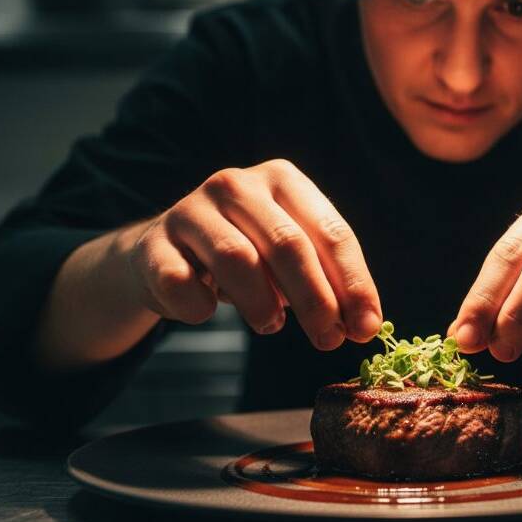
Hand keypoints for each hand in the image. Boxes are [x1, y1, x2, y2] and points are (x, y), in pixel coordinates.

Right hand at [126, 159, 380, 349]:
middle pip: (288, 244)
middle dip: (316, 300)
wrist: (164, 256)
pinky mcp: (153, 243)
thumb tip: (362, 323)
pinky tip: (207, 311)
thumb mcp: (290, 259)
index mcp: (283, 180)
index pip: (332, 232)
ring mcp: (191, 210)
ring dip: (262, 304)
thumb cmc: (246, 258)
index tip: (367, 327)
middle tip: (329, 341)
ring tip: (270, 325)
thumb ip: (327, 283)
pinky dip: (199, 308)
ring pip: (237, 259)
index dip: (354, 283)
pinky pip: (180, 282)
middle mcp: (237, 185)